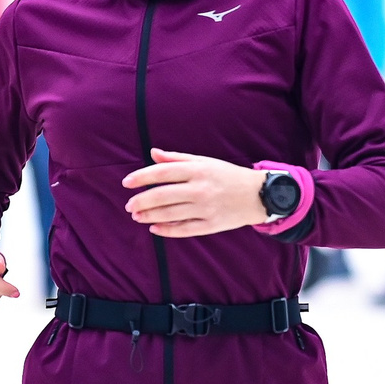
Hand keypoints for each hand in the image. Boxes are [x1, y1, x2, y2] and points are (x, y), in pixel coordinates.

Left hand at [123, 148, 268, 238]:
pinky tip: (154, 228)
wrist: (258, 195)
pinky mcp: (211, 225)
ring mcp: (205, 209)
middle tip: (129, 206)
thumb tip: (152, 153)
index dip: (141, 177)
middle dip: (141, 201)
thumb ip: (177, 159)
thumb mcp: (204, 161)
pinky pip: (184, 229)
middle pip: (162, 195)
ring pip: (170, 214)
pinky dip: (167, 230)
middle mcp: (200, 189)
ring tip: (137, 216)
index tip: (126, 183)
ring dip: (149, 216)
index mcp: (197, 170)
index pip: (162, 173)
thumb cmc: (228, 175)